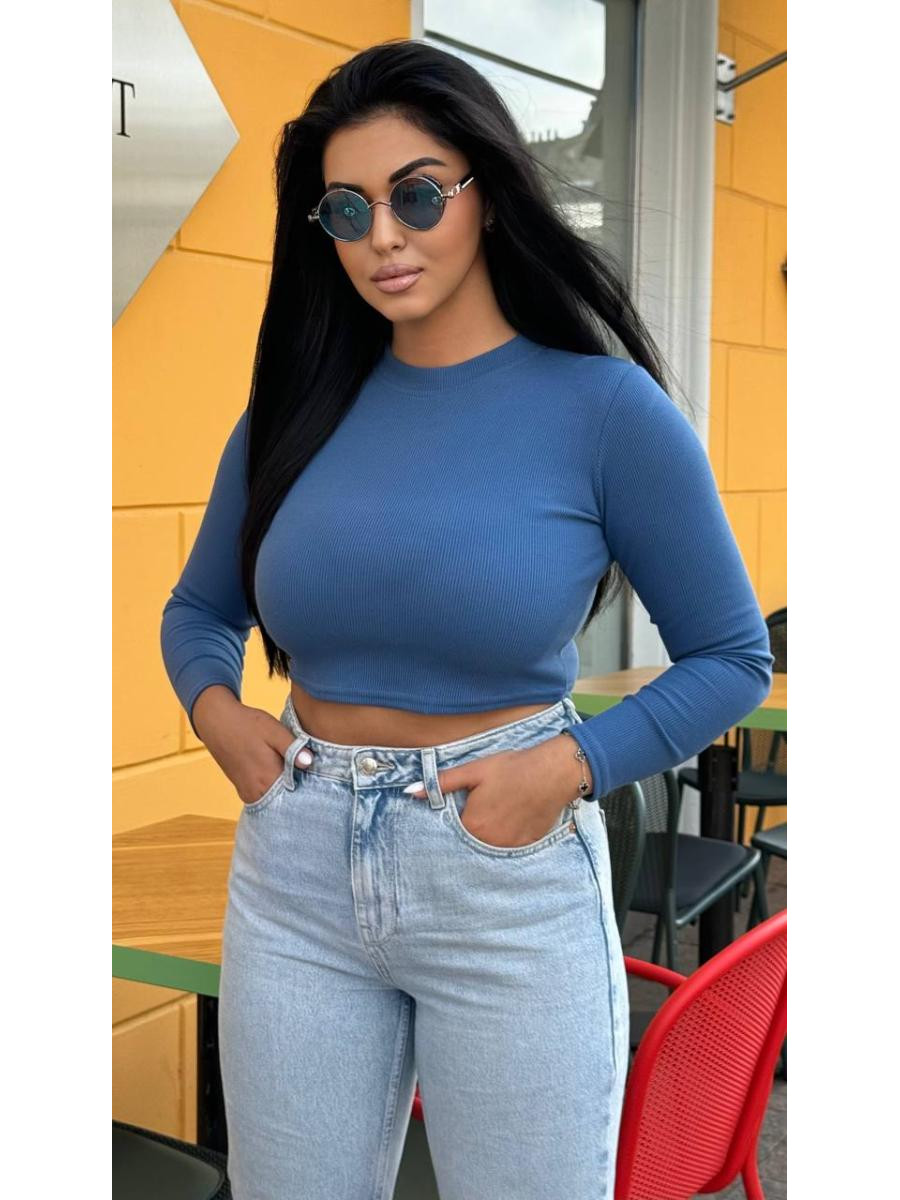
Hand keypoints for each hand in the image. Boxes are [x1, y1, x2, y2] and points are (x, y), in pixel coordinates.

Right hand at [192, 689, 314, 805]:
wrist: (217, 722)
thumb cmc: (248, 725)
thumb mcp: (275, 731)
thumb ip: (293, 749)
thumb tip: (309, 763)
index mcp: (268, 779)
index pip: (297, 796)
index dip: (309, 789)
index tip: (317, 780)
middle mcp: (257, 792)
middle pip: (286, 803)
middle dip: (299, 794)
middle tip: (309, 778)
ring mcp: (248, 793)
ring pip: (275, 802)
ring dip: (286, 793)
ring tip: (295, 776)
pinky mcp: (243, 790)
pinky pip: (264, 798)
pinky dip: (274, 792)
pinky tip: (280, 777)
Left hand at [404, 734, 590, 847]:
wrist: (553, 772)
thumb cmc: (512, 769)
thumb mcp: (474, 771)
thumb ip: (441, 783)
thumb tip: (412, 792)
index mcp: (472, 826)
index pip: (451, 834)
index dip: (453, 823)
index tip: (457, 814)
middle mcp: (489, 843)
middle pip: (469, 844)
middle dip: (470, 831)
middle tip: (483, 810)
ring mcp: (510, 847)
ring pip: (489, 847)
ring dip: (488, 836)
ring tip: (498, 813)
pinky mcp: (526, 846)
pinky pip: (509, 848)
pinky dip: (506, 838)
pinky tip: (512, 819)